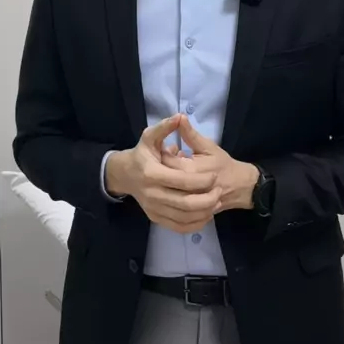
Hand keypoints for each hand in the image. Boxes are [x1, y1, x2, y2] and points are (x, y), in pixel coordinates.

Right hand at [105, 115, 222, 232]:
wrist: (125, 175)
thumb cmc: (141, 154)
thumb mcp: (150, 137)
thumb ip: (165, 127)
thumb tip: (180, 116)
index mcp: (152, 173)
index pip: (182, 181)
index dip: (202, 181)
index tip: (214, 176)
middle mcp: (152, 194)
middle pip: (186, 203)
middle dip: (207, 199)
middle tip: (219, 191)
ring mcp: (153, 208)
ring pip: (184, 218)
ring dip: (204, 212)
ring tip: (215, 201)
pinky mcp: (155, 218)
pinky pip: (178, 227)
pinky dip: (194, 224)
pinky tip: (205, 214)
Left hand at [161, 115, 258, 213]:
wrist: (239, 187)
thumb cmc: (223, 164)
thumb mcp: (208, 146)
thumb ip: (191, 134)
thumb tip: (179, 117)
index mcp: (190, 169)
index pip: (165, 160)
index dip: (164, 152)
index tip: (168, 148)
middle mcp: (186, 188)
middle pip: (163, 176)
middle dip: (163, 167)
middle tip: (170, 161)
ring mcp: (187, 201)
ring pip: (167, 191)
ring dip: (166, 181)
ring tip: (172, 173)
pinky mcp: (189, 211)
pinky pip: (173, 204)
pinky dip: (172, 194)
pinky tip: (177, 187)